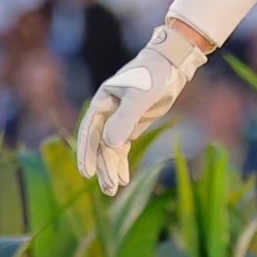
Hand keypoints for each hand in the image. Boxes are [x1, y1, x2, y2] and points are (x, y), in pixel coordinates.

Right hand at [73, 23, 207, 195]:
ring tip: (113, 190)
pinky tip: (122, 178)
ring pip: (109, 149)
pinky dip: (121, 162)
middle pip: (100, 144)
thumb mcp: (141, 97)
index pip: (90, 131)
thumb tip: (109, 144)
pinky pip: (121, 148)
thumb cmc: (154, 76)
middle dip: (103, 166)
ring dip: (110, 168)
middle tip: (107, 188)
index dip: (87, 152)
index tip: (87, 172)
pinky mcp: (130, 126)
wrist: (170, 67)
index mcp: (102, 102)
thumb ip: (125, 119)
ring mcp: (117, 120)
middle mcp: (106, 112)